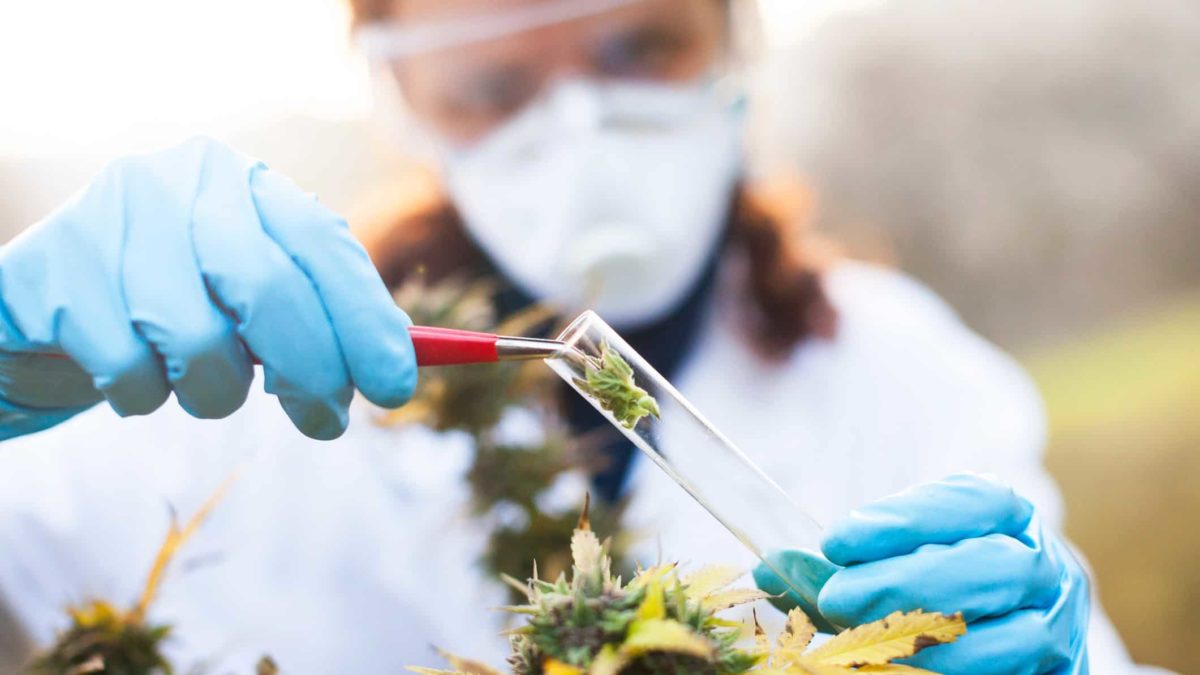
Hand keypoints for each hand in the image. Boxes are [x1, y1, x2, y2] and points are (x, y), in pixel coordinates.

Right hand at [0, 137, 416, 439]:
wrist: (46, 312)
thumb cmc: (175, 309)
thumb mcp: (254, 301)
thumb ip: (320, 314)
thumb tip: (399, 358)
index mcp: (243, 182)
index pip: (322, 244)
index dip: (365, 320)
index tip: (395, 386)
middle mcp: (178, 182)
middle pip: (269, 288)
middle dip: (311, 371)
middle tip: (327, 424)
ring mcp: (107, 220)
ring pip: (197, 340)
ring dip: (215, 393)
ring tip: (201, 387)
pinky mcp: (50, 273)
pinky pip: (127, 369)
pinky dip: (143, 397)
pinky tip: (132, 378)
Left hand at [756, 474, 1088, 674]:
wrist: (1010, 638)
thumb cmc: (942, 586)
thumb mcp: (902, 557)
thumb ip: (851, 562)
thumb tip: (774, 565)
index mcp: (1008, 516)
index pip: (972, 501)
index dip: (905, 520)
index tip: (837, 540)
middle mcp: (1045, 566)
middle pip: (989, 566)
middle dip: (905, 583)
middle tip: (836, 599)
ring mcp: (1057, 626)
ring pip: (1010, 636)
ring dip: (928, 643)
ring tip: (860, 646)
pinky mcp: (1058, 672)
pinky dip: (949, 674)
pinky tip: (891, 670)